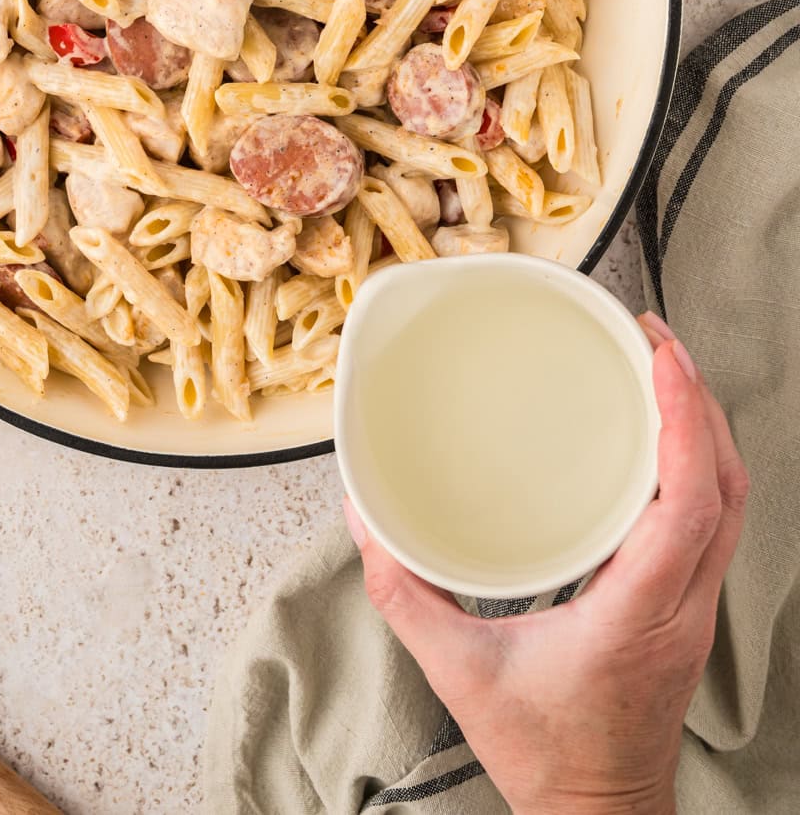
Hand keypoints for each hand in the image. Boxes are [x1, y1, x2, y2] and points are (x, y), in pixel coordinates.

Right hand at [345, 315, 748, 814]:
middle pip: (727, 486)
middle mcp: (683, 605)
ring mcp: (695, 610)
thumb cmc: (543, 755)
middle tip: (655, 338)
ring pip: (731, 502)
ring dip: (705, 429)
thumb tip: (364, 513)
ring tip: (663, 371)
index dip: (686, 419)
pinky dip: (697, 465)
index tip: (662, 356)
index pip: (690, 501)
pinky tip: (660, 440)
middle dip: (701, 402)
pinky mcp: (687, 611)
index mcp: (639, 612)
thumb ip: (405, 591)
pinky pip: (714, 523)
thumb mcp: (458, 673)